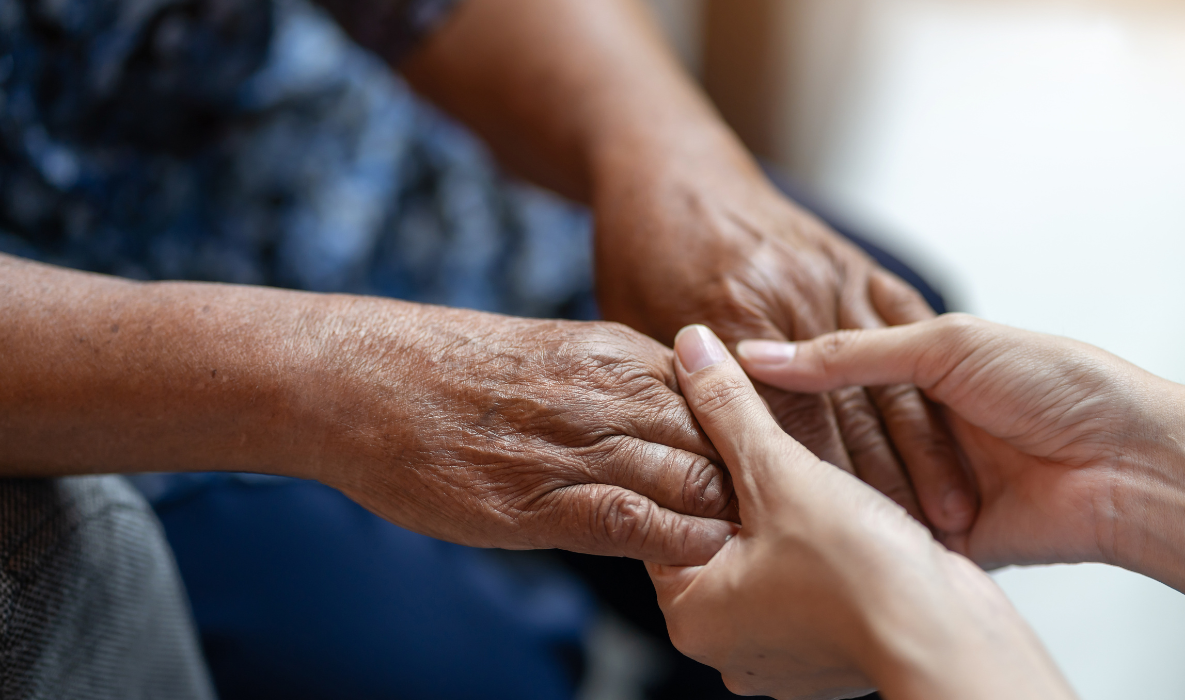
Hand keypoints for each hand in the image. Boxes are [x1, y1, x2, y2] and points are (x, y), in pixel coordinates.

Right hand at [310, 301, 738, 564]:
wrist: (363, 379)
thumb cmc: (450, 370)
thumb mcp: (551, 352)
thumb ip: (615, 384)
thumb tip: (665, 424)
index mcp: (617, 352)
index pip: (720, 396)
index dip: (751, 438)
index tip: (768, 471)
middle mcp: (610, 393)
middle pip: (721, 439)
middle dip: (754, 482)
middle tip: (781, 520)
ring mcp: (576, 445)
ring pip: (691, 478)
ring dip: (726, 517)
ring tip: (754, 550)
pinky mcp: (539, 500)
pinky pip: (633, 521)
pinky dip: (675, 542)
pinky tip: (695, 558)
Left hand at [592, 151, 975, 536]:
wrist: (672, 166)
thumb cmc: (644, 253)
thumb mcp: (638, 327)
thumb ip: (674, 391)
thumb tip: (693, 470)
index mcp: (731, 317)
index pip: (783, 424)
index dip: (818, 494)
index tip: (845, 551)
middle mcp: (788, 297)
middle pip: (844, 411)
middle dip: (882, 489)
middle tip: (916, 553)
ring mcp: (829, 277)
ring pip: (887, 379)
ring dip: (925, 454)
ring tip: (955, 519)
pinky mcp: (857, 267)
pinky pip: (907, 335)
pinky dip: (930, 390)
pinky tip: (953, 436)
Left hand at [648, 325, 1073, 699]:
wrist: (951, 640)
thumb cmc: (862, 575)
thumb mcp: (780, 472)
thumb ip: (729, 408)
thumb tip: (691, 348)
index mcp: (692, 614)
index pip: (668, 518)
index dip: (693, 460)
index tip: (715, 420)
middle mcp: (727, 643)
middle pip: (718, 535)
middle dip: (743, 487)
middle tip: (763, 440)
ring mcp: (780, 652)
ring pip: (767, 555)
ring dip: (785, 512)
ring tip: (803, 471)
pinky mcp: (829, 647)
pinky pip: (808, 580)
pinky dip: (819, 546)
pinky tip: (839, 513)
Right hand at [736, 313, 1184, 590]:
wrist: (1128, 465)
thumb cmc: (1061, 385)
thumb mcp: (947, 346)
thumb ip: (851, 353)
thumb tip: (765, 355)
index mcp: (922, 367)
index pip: (831, 371)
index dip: (781, 377)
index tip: (726, 381)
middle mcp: (918, 425)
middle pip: (835, 432)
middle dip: (791, 437)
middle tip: (725, 441)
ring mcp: (926, 481)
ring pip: (852, 484)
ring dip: (820, 483)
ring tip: (756, 483)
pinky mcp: (939, 535)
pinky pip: (881, 531)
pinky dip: (854, 527)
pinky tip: (809, 520)